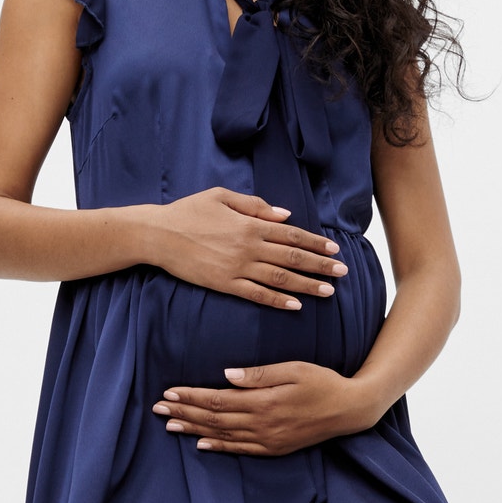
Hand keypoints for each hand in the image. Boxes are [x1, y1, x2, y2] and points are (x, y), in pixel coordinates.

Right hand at [148, 187, 347, 307]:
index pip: (292, 235)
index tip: (334, 250)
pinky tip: (295, 306)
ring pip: (280, 279)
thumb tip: (285, 215)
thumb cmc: (188, 211)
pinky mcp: (225, 284)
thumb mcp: (222, 196)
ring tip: (328, 292)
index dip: (315, 243)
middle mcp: (249, 246)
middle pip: (293, 258)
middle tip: (343, 273)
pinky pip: (257, 294)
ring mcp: (238, 267)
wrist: (159, 234)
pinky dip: (278, 301)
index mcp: (250, 224)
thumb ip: (255, 206)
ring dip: (307, 286)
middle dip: (321, 266)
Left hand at [152, 361, 376, 455]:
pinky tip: (201, 444)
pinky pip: (240, 450)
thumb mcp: (294, 369)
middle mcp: (262, 424)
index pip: (217, 400)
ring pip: (222, 435)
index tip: (169, 393)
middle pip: (213, 419)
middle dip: (183, 413)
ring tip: (169, 426)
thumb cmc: (323, 382)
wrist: (350, 410)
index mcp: (264, 402)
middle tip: (157, 409)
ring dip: (193, 430)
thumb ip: (260, 374)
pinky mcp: (274, 448)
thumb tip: (227, 374)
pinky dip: (219, 447)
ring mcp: (267, 440)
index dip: (191, 397)